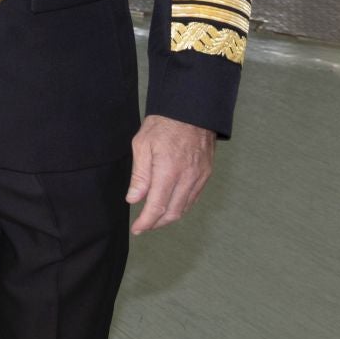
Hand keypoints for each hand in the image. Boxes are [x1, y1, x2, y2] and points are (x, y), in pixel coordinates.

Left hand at [126, 115, 215, 234]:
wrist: (191, 110)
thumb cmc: (163, 124)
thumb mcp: (142, 145)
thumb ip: (139, 175)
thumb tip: (134, 199)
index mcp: (168, 170)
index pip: (157, 206)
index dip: (146, 222)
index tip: (137, 229)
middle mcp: (187, 177)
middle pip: (173, 212)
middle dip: (157, 223)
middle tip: (143, 226)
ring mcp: (199, 176)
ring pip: (184, 207)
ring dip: (169, 217)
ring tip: (154, 218)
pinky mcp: (206, 173)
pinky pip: (193, 197)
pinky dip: (181, 206)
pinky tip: (170, 204)